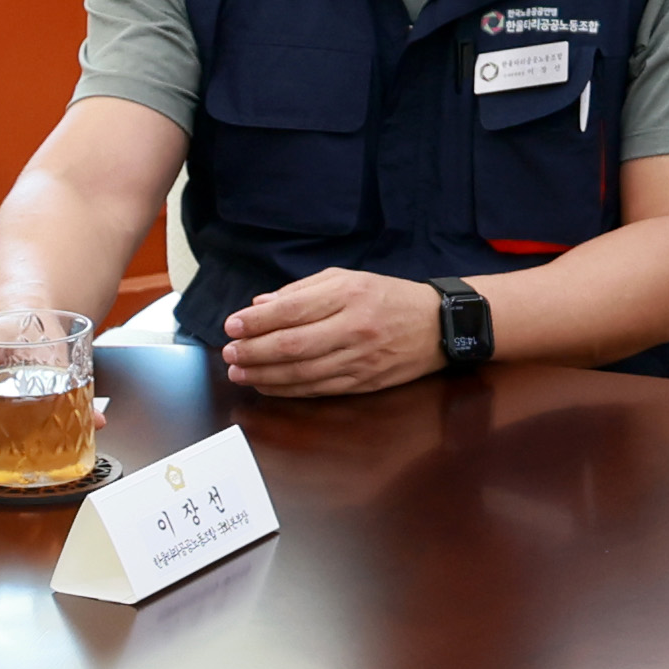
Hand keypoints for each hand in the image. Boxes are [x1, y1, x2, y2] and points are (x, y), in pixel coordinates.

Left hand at [222, 267, 445, 396]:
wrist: (440, 326)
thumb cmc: (389, 297)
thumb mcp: (348, 279)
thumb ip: (302, 291)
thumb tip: (260, 306)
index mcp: (348, 294)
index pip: (291, 310)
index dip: (256, 322)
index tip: (231, 325)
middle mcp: (353, 327)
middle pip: (292, 345)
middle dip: (253, 351)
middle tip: (228, 352)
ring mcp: (359, 359)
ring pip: (301, 372)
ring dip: (264, 374)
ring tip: (238, 371)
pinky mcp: (363, 382)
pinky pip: (318, 389)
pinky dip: (287, 389)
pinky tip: (266, 384)